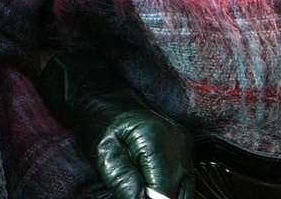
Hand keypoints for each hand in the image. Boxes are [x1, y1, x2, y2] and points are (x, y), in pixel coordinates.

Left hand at [39, 54, 194, 198]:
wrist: (101, 91)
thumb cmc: (96, 117)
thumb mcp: (103, 154)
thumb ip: (124, 183)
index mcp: (158, 141)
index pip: (164, 193)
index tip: (132, 195)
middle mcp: (179, 141)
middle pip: (178, 193)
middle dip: (156, 198)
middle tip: (134, 191)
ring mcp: (184, 143)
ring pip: (184, 189)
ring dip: (164, 195)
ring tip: (140, 187)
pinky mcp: (183, 146)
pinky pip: (183, 178)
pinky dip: (168, 187)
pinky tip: (149, 184)